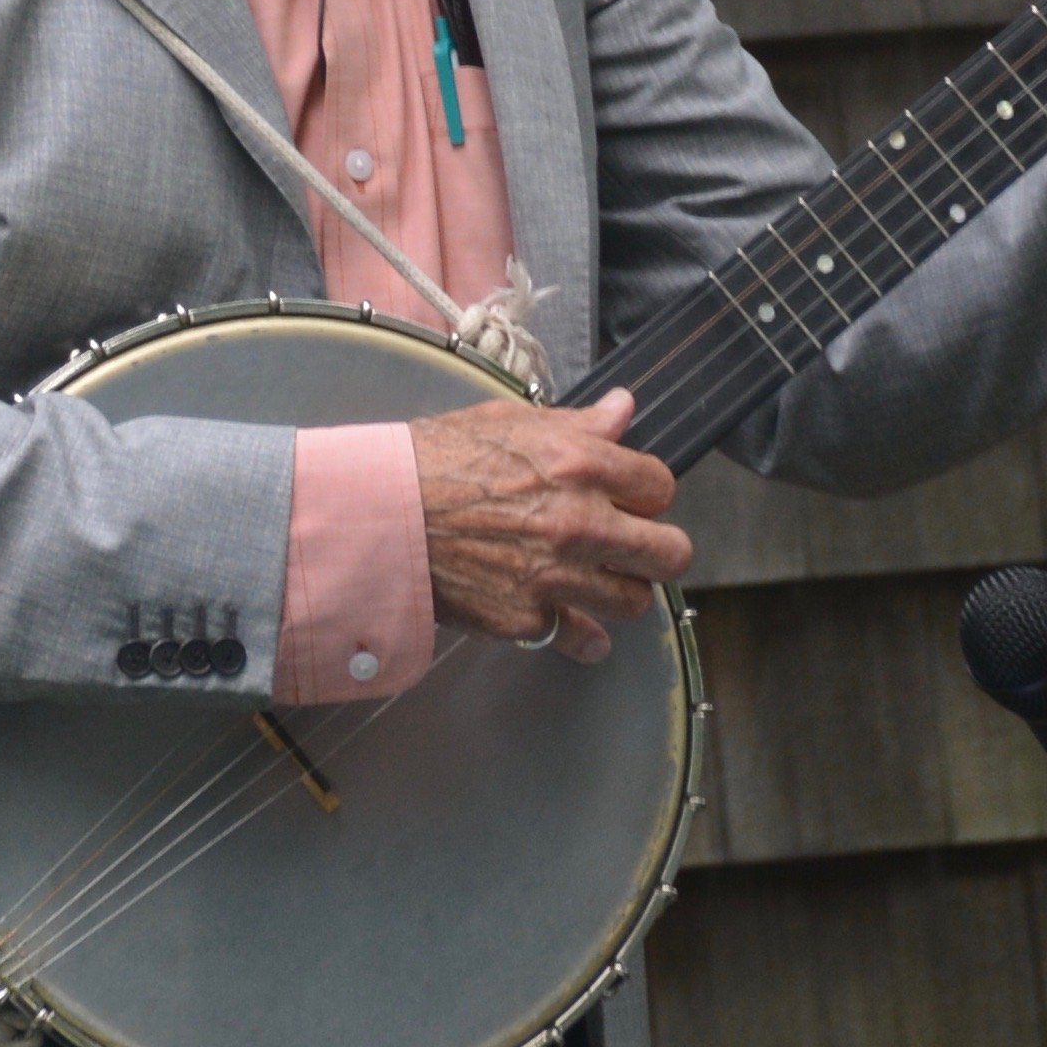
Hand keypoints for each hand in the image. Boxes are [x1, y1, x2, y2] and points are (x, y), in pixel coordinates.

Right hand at [408, 388, 691, 665]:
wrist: (377, 515)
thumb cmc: (434, 459)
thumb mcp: (508, 421)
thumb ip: (577, 424)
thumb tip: (623, 408)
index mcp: (579, 464)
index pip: (660, 487)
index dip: (647, 495)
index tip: (632, 501)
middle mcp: (579, 522)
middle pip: (669, 553)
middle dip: (659, 551)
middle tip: (638, 551)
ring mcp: (555, 576)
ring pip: (634, 602)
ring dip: (621, 593)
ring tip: (599, 584)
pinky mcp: (527, 619)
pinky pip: (580, 637)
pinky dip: (578, 634)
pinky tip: (571, 624)